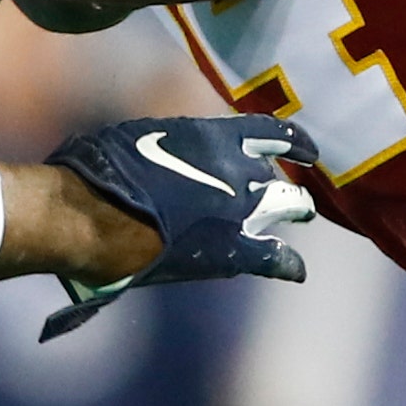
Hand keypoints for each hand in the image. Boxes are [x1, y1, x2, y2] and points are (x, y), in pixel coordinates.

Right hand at [37, 113, 317, 339]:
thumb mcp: (143, 138)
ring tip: (298, 217)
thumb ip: (173, 147)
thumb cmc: (105, 172)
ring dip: (292, 212)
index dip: (293, 142)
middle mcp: (239, 169)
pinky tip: (296, 270)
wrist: (99, 216)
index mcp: (217, 137)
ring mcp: (243, 210)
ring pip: (287, 208)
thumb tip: (170, 153)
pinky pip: (275, 258)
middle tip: (289, 196)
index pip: (271, 135)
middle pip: (276, 178)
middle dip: (283, 186)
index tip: (306, 150)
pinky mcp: (235, 251)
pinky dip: (288, 263)